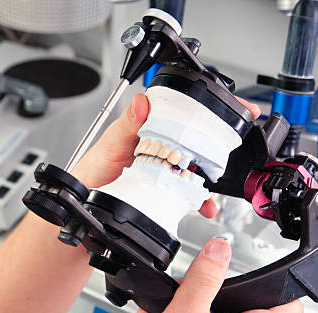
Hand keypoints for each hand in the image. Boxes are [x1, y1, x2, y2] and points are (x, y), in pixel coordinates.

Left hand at [71, 94, 260, 217]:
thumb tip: (142, 101)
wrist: (86, 203)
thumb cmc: (93, 170)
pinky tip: (203, 205)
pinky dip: (200, 200)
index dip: (206, 110)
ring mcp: (163, 168)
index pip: (182, 113)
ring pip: (196, 168)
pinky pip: (188, 193)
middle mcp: (159, 146)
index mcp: (149, 128)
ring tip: (214, 186)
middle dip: (217, 147)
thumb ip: (128, 124)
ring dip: (209, 178)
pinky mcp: (164, 189)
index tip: (231, 108)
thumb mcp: (111, 143)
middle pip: (196, 142)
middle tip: (231, 150)